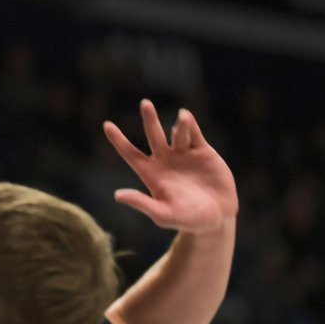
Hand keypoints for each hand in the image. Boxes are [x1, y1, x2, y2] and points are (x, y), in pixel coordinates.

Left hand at [104, 99, 238, 233]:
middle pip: (153, 134)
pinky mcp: (203, 152)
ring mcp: (184, 154)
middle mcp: (165, 160)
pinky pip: (194, 134)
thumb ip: (142, 204)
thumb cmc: (187, 220)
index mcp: (151, 173)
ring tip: (182, 118)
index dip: (118, 140)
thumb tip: (117, 195)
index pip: (130, 153)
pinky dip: (190, 125)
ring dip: (179, 125)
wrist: (217, 218)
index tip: (106, 125)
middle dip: (149, 119)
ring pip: (177, 132)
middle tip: (145, 103)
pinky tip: (186, 117)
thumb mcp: (163, 214)